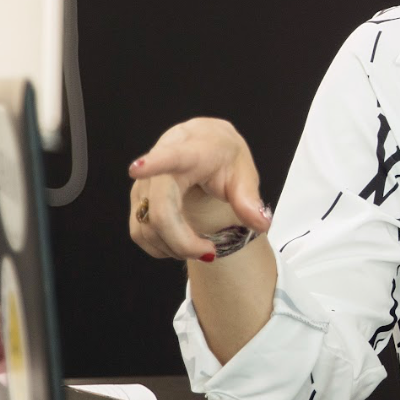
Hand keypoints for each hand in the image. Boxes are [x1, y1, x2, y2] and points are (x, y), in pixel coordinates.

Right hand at [128, 118, 271, 262]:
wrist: (205, 146)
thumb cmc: (225, 157)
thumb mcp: (244, 172)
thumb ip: (249, 199)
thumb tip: (261, 223)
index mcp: (193, 150)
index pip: (173, 156)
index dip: (155, 163)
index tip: (137, 169)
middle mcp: (161, 164)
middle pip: (160, 210)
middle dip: (182, 241)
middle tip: (210, 253)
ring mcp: (145, 182)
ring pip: (147, 225)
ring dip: (173, 247)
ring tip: (200, 247)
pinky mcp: (138, 199)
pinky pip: (140, 231)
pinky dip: (160, 246)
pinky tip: (180, 243)